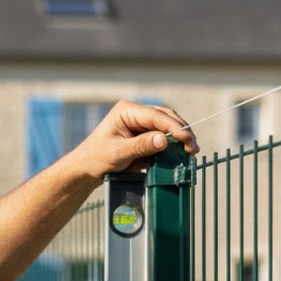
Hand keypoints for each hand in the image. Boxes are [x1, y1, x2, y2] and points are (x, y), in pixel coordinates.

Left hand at [66, 100, 199, 181]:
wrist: (86, 170)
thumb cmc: (96, 158)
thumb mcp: (118, 153)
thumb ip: (140, 146)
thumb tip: (163, 140)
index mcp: (127, 110)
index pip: (156, 115)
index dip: (173, 127)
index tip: (186, 139)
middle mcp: (136, 114)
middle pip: (166, 117)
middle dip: (181, 131)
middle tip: (193, 148)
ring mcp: (140, 124)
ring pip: (167, 126)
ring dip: (180, 138)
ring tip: (191, 152)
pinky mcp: (144, 136)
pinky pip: (163, 138)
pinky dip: (173, 146)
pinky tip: (181, 155)